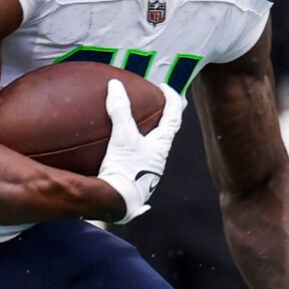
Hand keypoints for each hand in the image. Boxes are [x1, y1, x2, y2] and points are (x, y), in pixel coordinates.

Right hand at [95, 80, 184, 222]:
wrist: (117, 203)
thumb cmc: (126, 170)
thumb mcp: (123, 136)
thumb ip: (120, 109)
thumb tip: (115, 85)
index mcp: (161, 145)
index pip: (173, 116)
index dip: (171, 98)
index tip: (163, 87)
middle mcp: (159, 159)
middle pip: (166, 133)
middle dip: (163, 118)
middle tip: (157, 105)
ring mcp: (148, 172)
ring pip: (153, 149)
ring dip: (149, 137)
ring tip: (137, 128)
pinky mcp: (135, 182)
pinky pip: (137, 163)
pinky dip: (133, 153)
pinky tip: (123, 157)